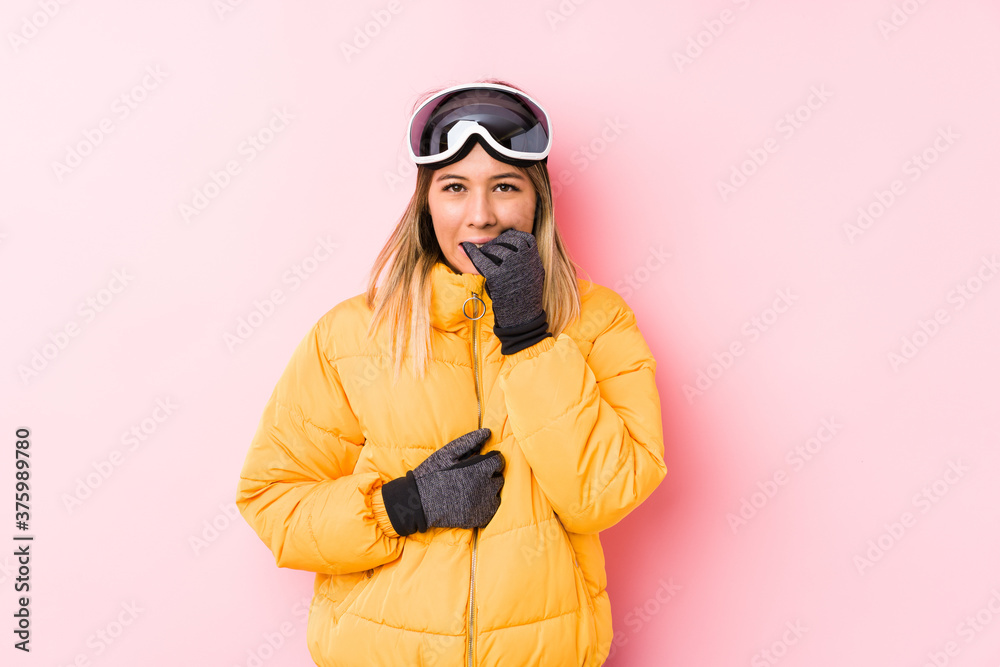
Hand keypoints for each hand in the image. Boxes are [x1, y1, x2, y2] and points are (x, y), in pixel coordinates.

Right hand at [381, 428, 504, 534]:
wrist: (419, 502)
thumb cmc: (432, 474)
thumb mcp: (447, 453)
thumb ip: (469, 441)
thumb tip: (487, 432)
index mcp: (479, 470)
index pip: (499, 461)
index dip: (491, 459)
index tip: (483, 462)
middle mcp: (485, 488)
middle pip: (498, 477)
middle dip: (489, 474)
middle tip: (473, 476)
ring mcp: (484, 505)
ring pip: (496, 493)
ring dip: (489, 489)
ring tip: (472, 489)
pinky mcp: (480, 519)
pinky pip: (492, 509)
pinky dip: (486, 505)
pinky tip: (473, 501)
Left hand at [460, 229, 545, 328]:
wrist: (523, 318)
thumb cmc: (527, 297)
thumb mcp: (535, 274)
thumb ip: (529, 260)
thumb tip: (521, 247)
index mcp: (535, 259)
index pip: (525, 238)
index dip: (514, 236)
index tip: (506, 237)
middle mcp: (524, 260)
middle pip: (509, 240)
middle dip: (499, 241)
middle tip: (491, 247)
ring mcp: (511, 266)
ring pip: (495, 249)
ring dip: (488, 250)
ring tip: (484, 255)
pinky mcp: (496, 276)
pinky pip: (481, 259)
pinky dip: (473, 252)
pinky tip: (466, 247)